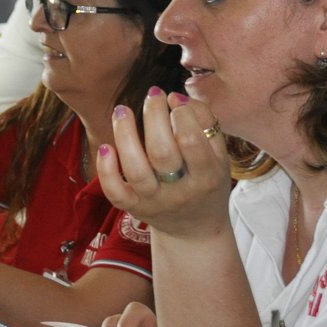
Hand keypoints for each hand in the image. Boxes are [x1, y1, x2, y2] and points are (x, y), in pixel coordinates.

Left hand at [98, 90, 232, 238]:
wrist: (194, 230)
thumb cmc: (207, 183)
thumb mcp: (219, 156)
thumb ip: (205, 123)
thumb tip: (175, 97)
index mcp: (206, 177)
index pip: (191, 141)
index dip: (182, 115)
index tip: (175, 100)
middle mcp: (180, 192)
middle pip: (161, 152)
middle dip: (154, 116)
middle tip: (153, 95)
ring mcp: (154, 202)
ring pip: (135, 169)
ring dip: (125, 134)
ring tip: (122, 110)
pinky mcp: (133, 208)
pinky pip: (115, 192)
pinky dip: (106, 169)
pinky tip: (106, 147)